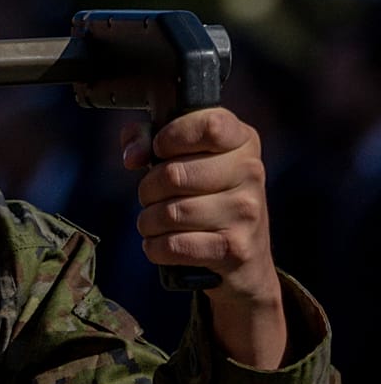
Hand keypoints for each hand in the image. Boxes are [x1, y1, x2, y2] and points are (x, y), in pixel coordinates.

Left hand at [122, 107, 287, 367]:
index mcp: (242, 141)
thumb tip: (132, 156)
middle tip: (152, 197)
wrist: (244, 257)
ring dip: (148, 221)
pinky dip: (155, 248)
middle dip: (148, 189)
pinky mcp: (235, 249)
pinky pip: (173, 245)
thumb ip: (148, 138)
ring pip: (169, 213)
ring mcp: (247, 213)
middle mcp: (251, 173)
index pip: (209, 125)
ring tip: (157, 222)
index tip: (160, 150)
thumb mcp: (185, 157)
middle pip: (173, 175)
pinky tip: (163, 245)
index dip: (172, 136)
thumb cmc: (204, 196)